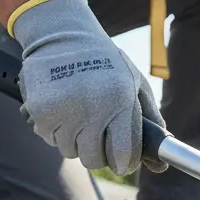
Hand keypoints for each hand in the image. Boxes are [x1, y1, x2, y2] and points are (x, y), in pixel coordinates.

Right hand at [10, 0, 166, 174]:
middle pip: (94, 160)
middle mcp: (91, 108)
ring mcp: (63, 111)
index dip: (125, 162)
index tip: (124, 159)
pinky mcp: (39, 112)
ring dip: (76, 140)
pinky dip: (57, 130)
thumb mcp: (136, 84)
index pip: (123, 155)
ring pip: (70, 151)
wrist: (63, 36)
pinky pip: (50, 139)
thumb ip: (150, 121)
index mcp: (119, 101)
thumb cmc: (107, 63)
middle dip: (99, 152)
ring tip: (80, 114)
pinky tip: (64, 108)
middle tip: (99, 133)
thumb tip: (159, 164)